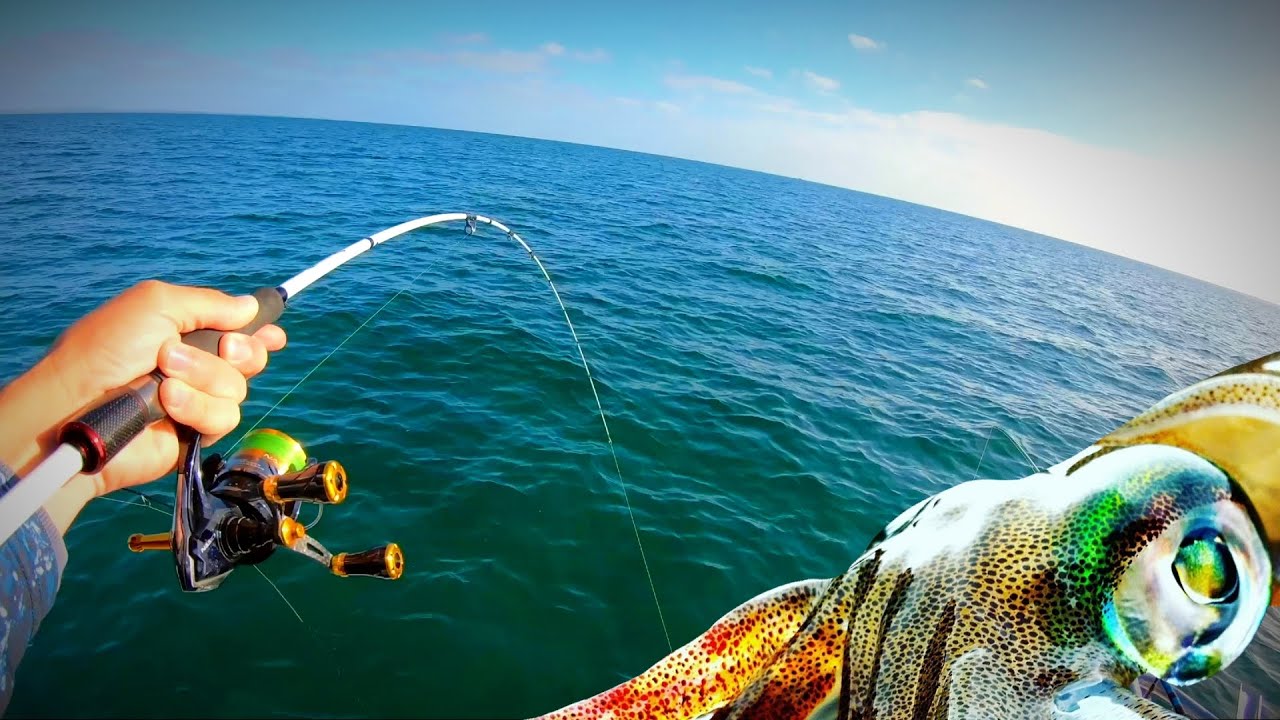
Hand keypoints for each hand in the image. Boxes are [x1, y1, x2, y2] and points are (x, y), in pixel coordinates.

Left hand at [0, 280, 286, 520]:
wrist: (78, 406)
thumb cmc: (106, 349)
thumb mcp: (156, 304)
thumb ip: (210, 303)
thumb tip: (252, 306)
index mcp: (186, 333)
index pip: (238, 331)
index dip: (260, 332)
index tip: (273, 332)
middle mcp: (196, 367)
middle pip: (251, 358)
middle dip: (241, 350)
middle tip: (223, 347)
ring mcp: (197, 402)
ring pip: (238, 388)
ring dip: (204, 378)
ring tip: (165, 379)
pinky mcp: (196, 434)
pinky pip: (224, 417)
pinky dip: (196, 407)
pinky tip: (167, 404)